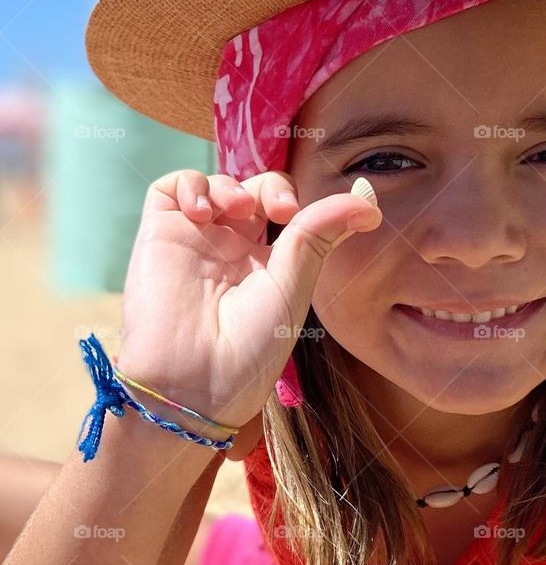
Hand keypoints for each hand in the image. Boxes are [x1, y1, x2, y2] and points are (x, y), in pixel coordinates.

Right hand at [114, 169, 379, 430]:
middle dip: (270, 188)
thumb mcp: (294, 285)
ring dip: (230, 184)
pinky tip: (203, 209)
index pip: (283, 211)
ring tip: (238, 209)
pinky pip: (170, 189)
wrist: (193, 381)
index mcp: (267, 265)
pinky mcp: (159, 235)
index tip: (308, 214)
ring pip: (214, 185)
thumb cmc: (249, 348)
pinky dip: (190, 184)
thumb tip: (368, 198)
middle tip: (282, 211)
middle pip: (253, 191)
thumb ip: (322, 232)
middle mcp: (230, 250)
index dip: (295, 199)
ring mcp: (195, 241)